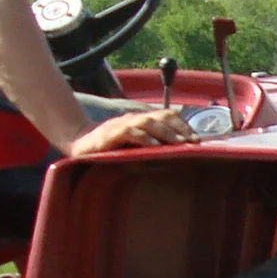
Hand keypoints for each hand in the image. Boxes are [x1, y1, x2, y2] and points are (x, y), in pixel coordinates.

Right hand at [66, 109, 197, 156]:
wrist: (79, 145)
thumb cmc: (110, 150)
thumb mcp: (134, 151)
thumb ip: (152, 153)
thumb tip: (172, 161)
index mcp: (142, 121)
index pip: (167, 116)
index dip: (183, 124)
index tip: (197, 138)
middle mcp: (134, 119)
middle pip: (162, 116)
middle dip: (180, 128)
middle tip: (194, 141)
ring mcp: (122, 124)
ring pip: (148, 122)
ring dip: (166, 132)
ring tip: (180, 143)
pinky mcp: (110, 134)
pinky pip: (130, 132)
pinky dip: (145, 138)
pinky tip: (156, 147)